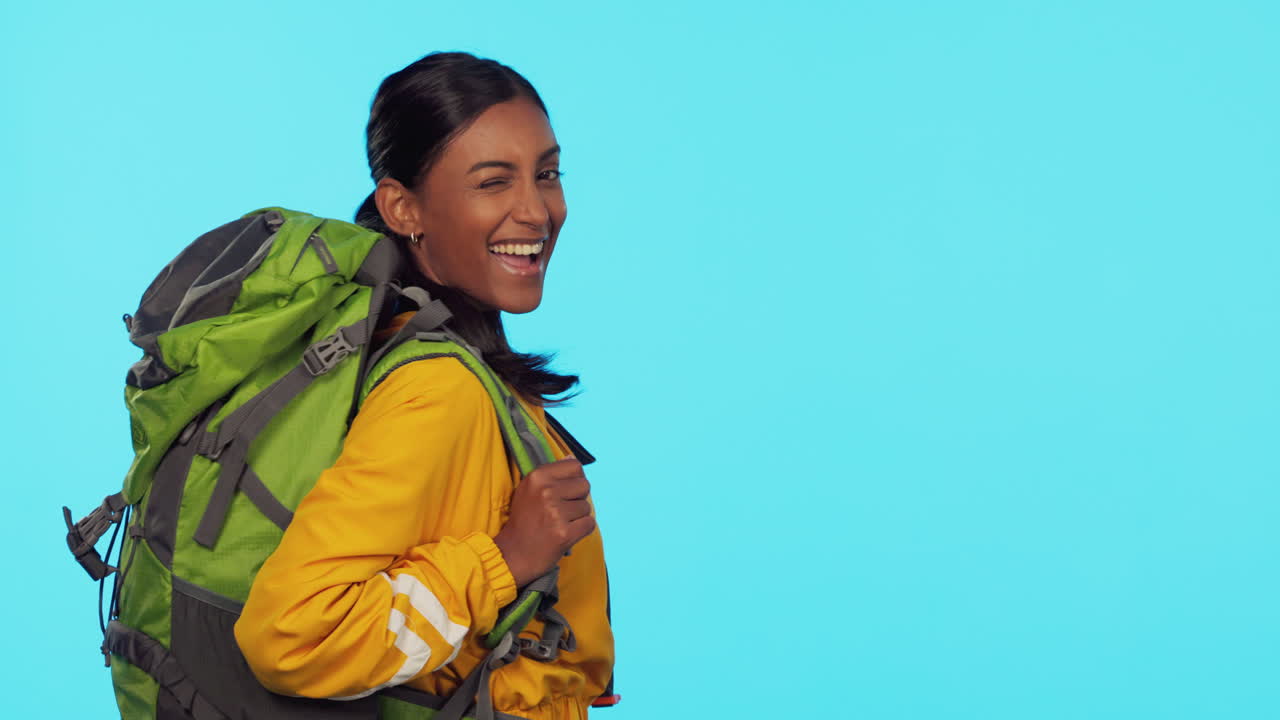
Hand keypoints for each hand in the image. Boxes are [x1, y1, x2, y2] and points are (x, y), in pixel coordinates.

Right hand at [493, 458, 594, 587]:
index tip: (563, 493)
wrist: (512, 554)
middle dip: (577, 498)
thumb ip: (551, 474)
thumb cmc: (524, 521)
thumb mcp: (528, 490)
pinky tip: (566, 534)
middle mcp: (546, 491)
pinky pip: (589, 524)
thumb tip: (572, 458)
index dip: (574, 480)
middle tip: (561, 511)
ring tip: (559, 524)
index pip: (575, 466)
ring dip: (577, 517)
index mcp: (537, 476)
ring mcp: (555, 513)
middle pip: (585, 486)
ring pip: (587, 507)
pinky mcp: (564, 533)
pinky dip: (582, 530)